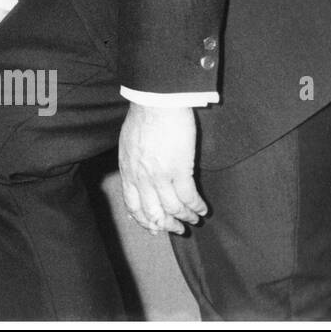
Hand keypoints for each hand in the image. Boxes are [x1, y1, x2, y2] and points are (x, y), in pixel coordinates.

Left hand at [118, 103, 207, 234]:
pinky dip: (197, 207)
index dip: (144, 221)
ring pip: (173, 208)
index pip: (132, 205)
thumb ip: (133, 164)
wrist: (156, 102)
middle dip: (167, 225)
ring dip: (186, 217)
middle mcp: (141, 177)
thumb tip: (140, 177)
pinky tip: (202, 209)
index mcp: (128, 170)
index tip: (155, 228)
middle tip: (178, 229)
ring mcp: (159, 175)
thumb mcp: (128, 145)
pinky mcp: (179, 169)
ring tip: (194, 219)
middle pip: (153, 213)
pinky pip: (189, 198)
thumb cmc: (143, 117)